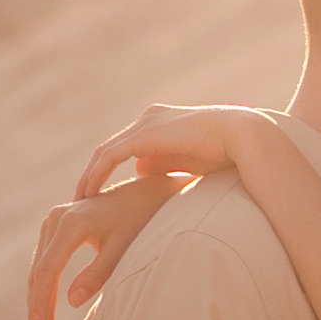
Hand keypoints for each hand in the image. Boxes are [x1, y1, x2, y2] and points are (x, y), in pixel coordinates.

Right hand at [26, 173, 181, 319]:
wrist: (148, 192)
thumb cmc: (141, 220)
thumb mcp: (124, 249)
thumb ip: (98, 274)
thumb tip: (71, 302)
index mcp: (71, 224)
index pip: (47, 271)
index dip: (42, 305)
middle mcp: (57, 218)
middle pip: (39, 271)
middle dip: (37, 307)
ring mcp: (55, 219)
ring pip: (39, 266)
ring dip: (38, 299)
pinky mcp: (58, 224)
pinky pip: (46, 259)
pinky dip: (44, 285)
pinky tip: (46, 307)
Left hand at [72, 102, 261, 199]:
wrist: (240, 137)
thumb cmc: (224, 152)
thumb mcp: (186, 161)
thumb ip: (163, 163)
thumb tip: (141, 171)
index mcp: (158, 124)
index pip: (124, 148)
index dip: (108, 171)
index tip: (99, 194)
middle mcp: (147, 120)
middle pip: (110, 149)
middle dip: (94, 174)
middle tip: (82, 198)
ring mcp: (144, 124)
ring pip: (105, 153)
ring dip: (90, 176)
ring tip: (80, 199)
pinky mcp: (144, 136)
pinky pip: (110, 157)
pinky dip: (97, 175)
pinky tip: (89, 193)